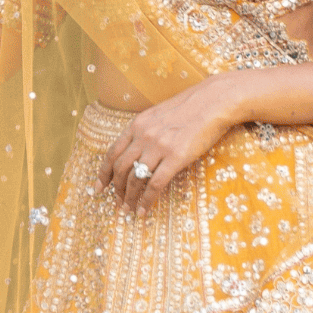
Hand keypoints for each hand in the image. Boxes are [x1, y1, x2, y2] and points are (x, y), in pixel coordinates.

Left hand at [99, 75, 243, 212]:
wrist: (214, 101)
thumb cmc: (191, 108)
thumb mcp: (159, 115)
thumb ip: (146, 132)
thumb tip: (139, 152)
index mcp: (137, 125)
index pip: (112, 152)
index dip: (103, 173)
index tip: (98, 188)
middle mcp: (143, 135)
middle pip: (120, 168)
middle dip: (116, 189)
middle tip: (118, 203)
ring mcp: (159, 146)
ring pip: (135, 178)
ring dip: (129, 197)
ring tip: (129, 210)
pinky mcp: (176, 157)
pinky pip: (155, 184)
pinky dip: (147, 200)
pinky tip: (144, 210)